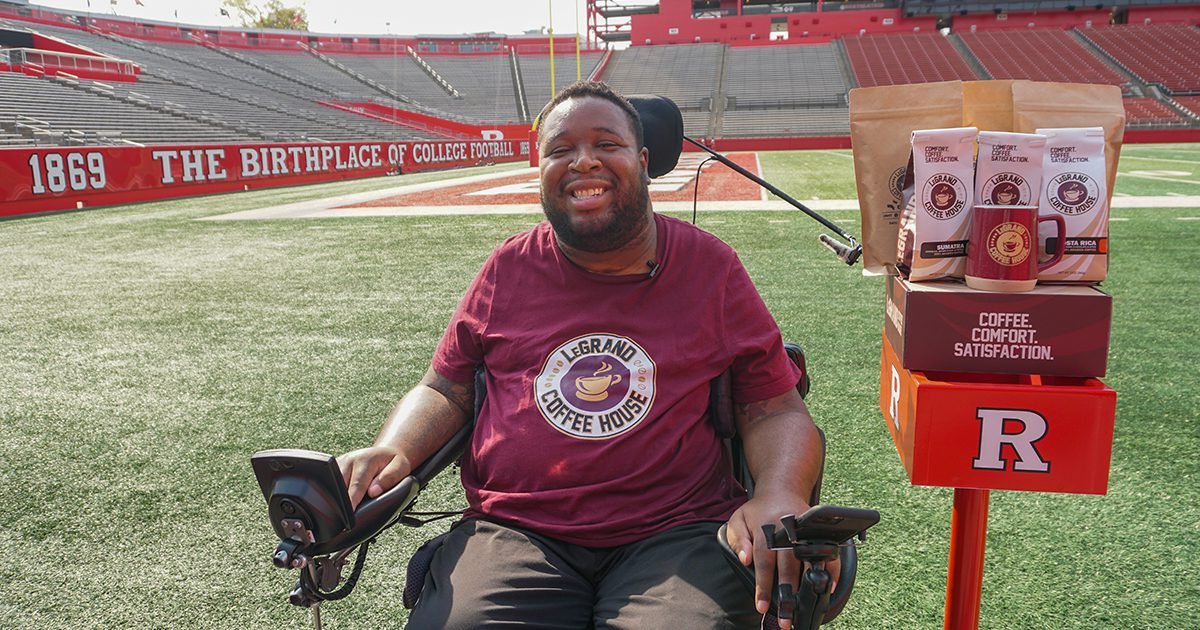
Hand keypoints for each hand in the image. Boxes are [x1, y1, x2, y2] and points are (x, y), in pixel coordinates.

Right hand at [336, 445, 411, 508]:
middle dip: (341, 501)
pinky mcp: (336, 468)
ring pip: (332, 484)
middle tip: (344, 517)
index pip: (357, 484)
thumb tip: (373, 492)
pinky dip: (333, 493)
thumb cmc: (393, 462)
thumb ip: (389, 478)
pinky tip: (339, 502)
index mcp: (365, 459)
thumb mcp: (400, 467)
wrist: (386, 452)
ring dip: (336, 497)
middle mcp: (350, 460)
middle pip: (340, 484)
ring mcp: (341, 463)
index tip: (349, 513)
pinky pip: (330, 482)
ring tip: (341, 512)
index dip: (352, 500)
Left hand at [725, 494, 840, 628]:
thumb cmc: (757, 511)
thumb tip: (745, 560)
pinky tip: (827, 587)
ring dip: (808, 586)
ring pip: (808, 560)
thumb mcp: (738, 520)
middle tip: (785, 616)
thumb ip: (738, 540)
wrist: (781, 489)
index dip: (763, 585)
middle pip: (788, 564)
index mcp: (765, 528)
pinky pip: (828, 552)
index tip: (762, 606)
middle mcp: (787, 529)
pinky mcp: (818, 531)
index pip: (763, 560)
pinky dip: (830, 570)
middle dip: (786, 592)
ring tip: (806, 607)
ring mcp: (805, 530)